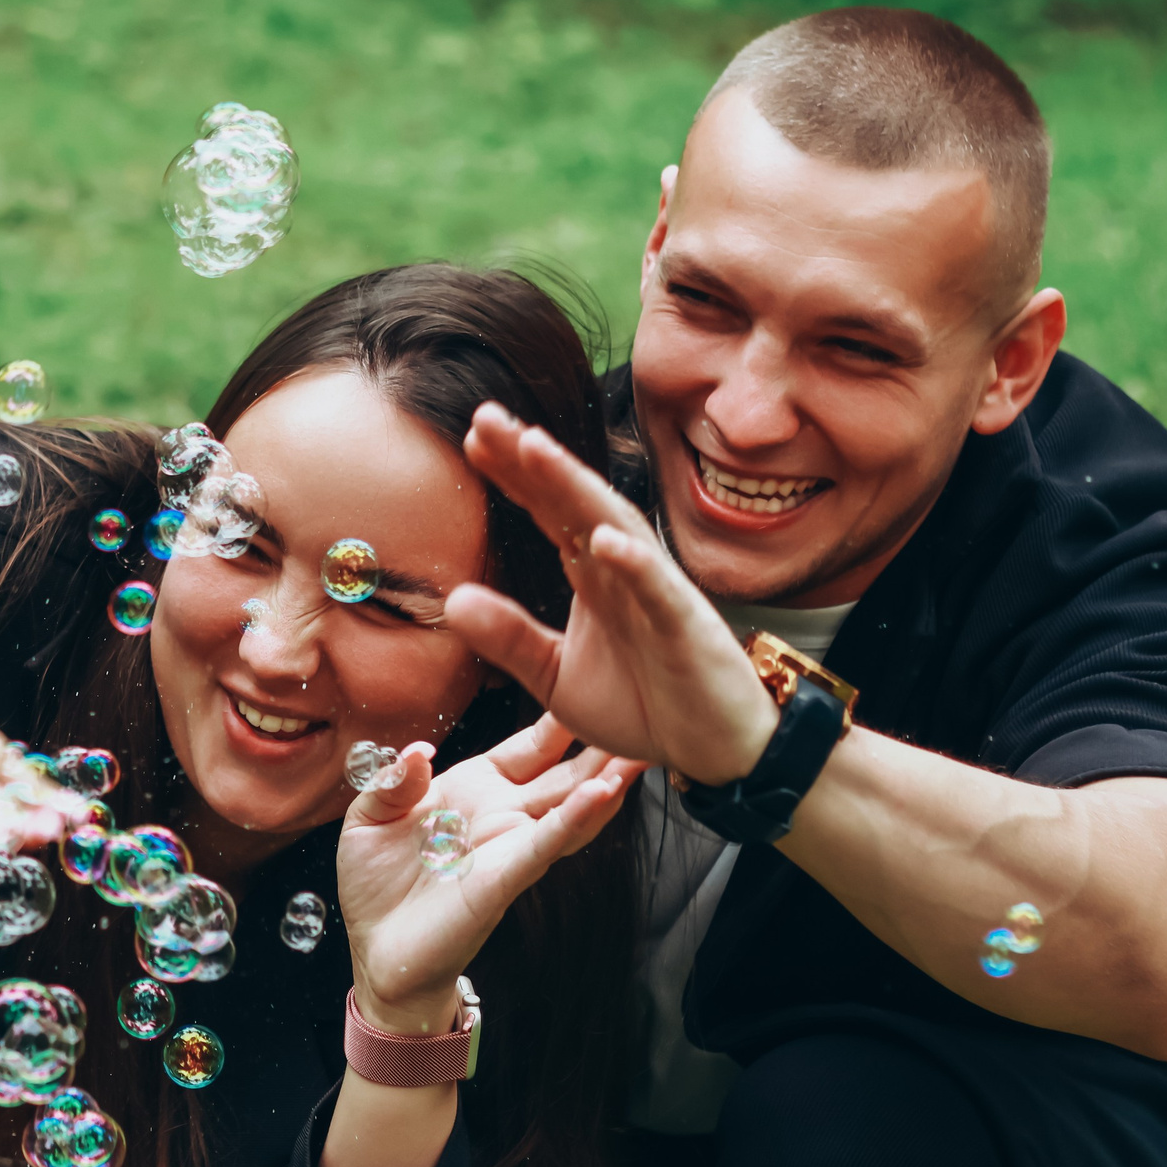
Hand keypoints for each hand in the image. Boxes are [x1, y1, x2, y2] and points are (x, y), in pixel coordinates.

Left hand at [337, 718, 640, 1035]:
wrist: (377, 952)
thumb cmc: (375, 886)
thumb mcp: (367, 817)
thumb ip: (391, 780)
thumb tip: (420, 752)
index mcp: (474, 788)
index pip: (529, 746)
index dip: (559, 718)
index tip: (590, 676)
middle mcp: (502, 814)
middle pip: (564, 772)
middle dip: (602, 745)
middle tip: (641, 709)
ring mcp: (508, 845)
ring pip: (570, 806)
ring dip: (605, 778)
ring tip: (642, 748)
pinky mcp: (505, 877)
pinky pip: (546, 843)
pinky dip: (576, 818)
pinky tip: (603, 794)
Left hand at [445, 402, 779, 784]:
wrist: (714, 750)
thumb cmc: (644, 705)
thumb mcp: (555, 676)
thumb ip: (509, 638)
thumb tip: (452, 599)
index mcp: (592, 577)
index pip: (547, 513)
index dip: (513, 475)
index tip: (470, 438)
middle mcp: (622, 571)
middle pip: (573, 503)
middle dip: (532, 460)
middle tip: (487, 416)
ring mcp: (656, 593)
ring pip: (613, 527)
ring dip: (575, 487)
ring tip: (535, 449)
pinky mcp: (685, 628)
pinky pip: (658, 590)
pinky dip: (634, 563)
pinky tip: (606, 539)